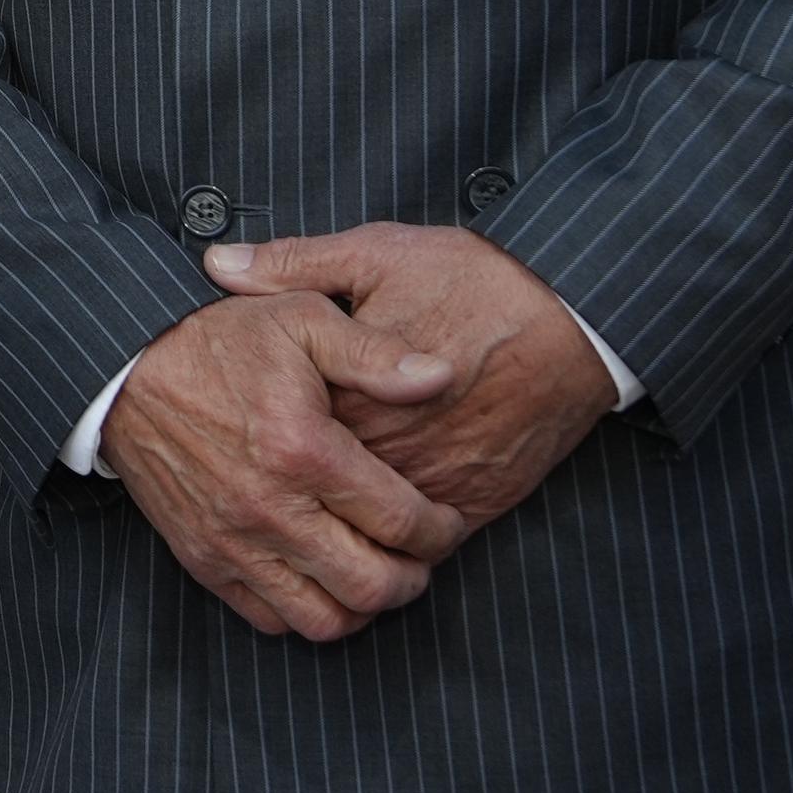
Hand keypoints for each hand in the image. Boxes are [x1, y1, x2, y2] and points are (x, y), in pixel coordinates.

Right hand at [101, 295, 470, 640]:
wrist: (123, 369)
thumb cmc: (218, 340)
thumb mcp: (300, 320)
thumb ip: (376, 354)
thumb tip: (443, 378)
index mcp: (302, 449)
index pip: (402, 522)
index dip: (441, 529)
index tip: (445, 518)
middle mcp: (269, 508)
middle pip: (373, 586)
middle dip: (414, 578)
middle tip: (420, 554)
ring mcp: (232, 541)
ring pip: (325, 619)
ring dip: (363, 606)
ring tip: (375, 571)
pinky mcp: (203, 559)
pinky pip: (270, 620)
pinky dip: (307, 612)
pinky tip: (321, 577)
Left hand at [209, 224, 620, 528]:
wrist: (573, 317)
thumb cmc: (475, 279)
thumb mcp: (377, 253)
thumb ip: (294, 266)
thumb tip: (219, 265)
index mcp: (353, 391)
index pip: (285, 434)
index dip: (263, 432)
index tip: (248, 422)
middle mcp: (391, 448)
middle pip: (323, 491)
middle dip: (299, 488)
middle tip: (274, 479)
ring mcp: (437, 482)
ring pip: (373, 528)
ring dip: (350, 523)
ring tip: (323, 512)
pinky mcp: (478, 502)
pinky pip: (428, 539)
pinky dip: (405, 535)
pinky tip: (384, 519)